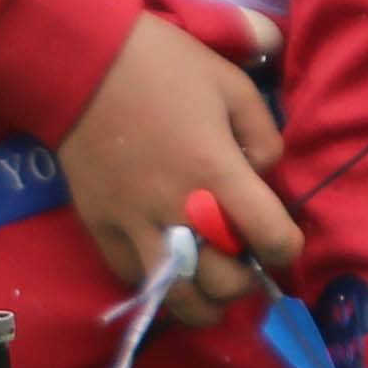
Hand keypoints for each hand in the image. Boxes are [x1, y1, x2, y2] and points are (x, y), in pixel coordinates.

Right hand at [56, 15, 298, 324]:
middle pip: (226, 282)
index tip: (279, 236)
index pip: (273, 240)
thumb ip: (264, 137)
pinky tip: (168, 265)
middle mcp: (179, 210)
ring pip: (179, 298)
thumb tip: (261, 175)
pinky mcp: (101, 228)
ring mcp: (134, 225)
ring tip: (209, 283)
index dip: (287, 246)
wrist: (80, 66)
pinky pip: (134, 279)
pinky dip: (159, 282)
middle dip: (245, 279)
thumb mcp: (234, 85)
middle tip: (242, 259)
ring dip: (204, 301)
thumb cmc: (162, 68)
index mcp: (218, 173)